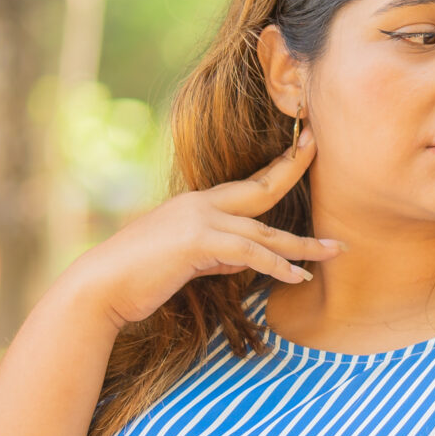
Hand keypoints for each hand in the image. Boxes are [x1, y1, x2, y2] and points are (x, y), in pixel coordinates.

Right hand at [60, 128, 339, 327]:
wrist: (99, 288)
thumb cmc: (136, 279)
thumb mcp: (184, 263)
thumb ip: (215, 257)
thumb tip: (243, 261)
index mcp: (195, 205)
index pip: (245, 185)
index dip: (276, 168)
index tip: (303, 150)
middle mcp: (199, 205)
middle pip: (260, 188)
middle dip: (293, 168)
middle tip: (320, 146)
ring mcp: (198, 220)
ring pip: (263, 229)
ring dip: (303, 244)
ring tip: (335, 249)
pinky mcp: (196, 242)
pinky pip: (249, 252)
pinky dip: (277, 265)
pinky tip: (299, 277)